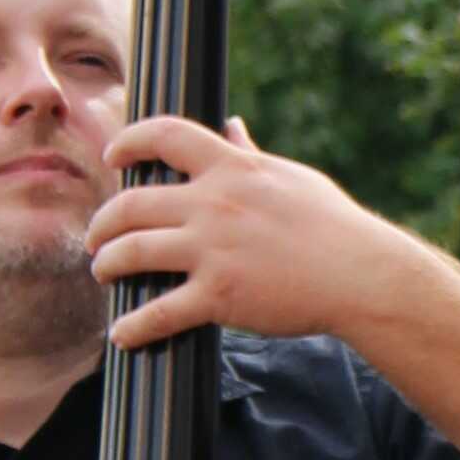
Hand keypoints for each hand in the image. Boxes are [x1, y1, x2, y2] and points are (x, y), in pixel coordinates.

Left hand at [89, 115, 434, 349]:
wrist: (361, 277)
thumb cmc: (336, 228)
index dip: (129, 141)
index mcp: (232, 169)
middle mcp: (214, 204)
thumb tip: (232, 126)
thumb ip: (251, 154)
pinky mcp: (219, 296)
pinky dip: (133, 325)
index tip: (114, 157)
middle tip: (97, 237)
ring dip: (107, 264)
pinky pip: (160, 311)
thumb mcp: (292, 178)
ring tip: (103, 273)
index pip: (164, 134)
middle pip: (132, 203)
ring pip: (132, 252)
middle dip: (103, 222)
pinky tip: (121, 334)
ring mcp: (213, 250)